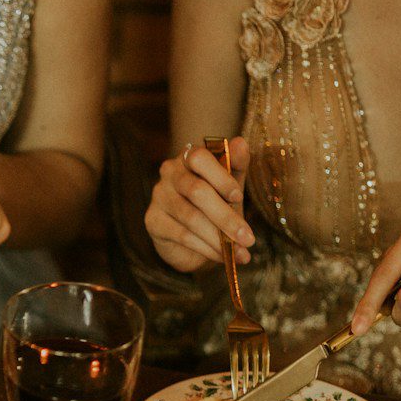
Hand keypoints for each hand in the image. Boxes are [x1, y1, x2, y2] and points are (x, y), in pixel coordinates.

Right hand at [144, 137, 254, 271]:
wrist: (191, 238)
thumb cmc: (214, 205)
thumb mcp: (230, 186)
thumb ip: (236, 166)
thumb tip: (240, 143)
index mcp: (189, 158)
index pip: (200, 158)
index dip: (220, 177)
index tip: (238, 197)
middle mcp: (169, 173)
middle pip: (196, 191)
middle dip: (226, 217)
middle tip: (248, 238)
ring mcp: (158, 197)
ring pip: (191, 217)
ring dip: (218, 238)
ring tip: (241, 252)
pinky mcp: (152, 221)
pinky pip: (182, 235)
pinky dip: (206, 248)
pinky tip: (221, 257)